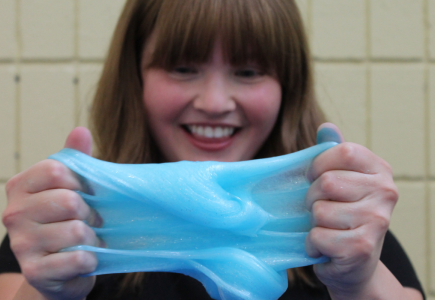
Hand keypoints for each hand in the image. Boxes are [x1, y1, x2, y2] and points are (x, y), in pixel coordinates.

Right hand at [2, 127, 101, 299]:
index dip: (81, 182)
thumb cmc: (66, 222)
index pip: (55, 170)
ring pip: (77, 230)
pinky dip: (91, 258)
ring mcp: (21, 244)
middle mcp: (14, 213)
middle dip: (91, 212)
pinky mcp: (35, 272)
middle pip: (69, 200)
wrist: (58, 271)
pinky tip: (86, 258)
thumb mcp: (71, 188)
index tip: (87, 193)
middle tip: (91, 220)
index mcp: (21, 186)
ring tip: (88, 240)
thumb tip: (81, 130)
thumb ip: (75, 160)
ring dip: (93, 237)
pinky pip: (77, 258)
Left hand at [305, 123, 398, 297]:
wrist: (355, 262)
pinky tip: (325, 247)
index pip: (343, 151)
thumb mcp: (341, 179)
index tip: (314, 177)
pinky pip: (317, 236)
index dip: (318, 164)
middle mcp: (386, 193)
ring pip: (319, 210)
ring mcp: (377, 221)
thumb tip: (327, 127)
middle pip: (327, 182)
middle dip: (312, 197)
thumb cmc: (343, 214)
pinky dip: (312, 244)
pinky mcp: (362, 248)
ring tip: (326, 228)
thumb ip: (333, 152)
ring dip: (313, 222)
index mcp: (380, 170)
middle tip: (321, 208)